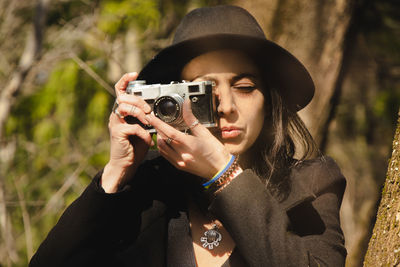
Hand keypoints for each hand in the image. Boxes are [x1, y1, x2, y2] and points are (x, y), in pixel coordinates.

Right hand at [102, 72, 152, 192]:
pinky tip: (147, 138)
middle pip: (123, 97)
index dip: (125, 80)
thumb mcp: (143, 128)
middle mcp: (116, 115)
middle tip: (149, 110)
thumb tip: (156, 110)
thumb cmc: (135, 146)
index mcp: (122, 112)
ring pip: (125, 108)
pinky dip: (142, 131)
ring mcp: (115, 124)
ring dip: (140, 113)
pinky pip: (131, 126)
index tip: (134, 74)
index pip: (120, 91)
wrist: (126, 165)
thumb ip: (146, 118)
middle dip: (139, 101)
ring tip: (149, 122)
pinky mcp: (117, 133)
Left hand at [148, 99, 230, 178]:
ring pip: (162, 149)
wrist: (221, 169)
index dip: (158, 124)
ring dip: (159, 138)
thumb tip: (186, 105)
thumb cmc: (216, 151)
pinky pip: (166, 156)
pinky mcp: (180, 166)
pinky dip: (163, 147)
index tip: (150, 117)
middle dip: (157, 129)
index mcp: (189, 144)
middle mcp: (182, 154)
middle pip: (163, 139)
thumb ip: (192, 119)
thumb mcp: (205, 133)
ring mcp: (180, 162)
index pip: (169, 132)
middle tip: (156, 121)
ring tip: (161, 131)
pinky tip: (166, 142)